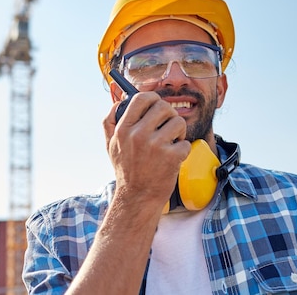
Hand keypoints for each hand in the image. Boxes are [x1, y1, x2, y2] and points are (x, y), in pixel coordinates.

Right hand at [103, 91, 190, 210]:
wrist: (138, 198)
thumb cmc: (126, 170)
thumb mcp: (111, 145)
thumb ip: (110, 122)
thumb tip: (118, 101)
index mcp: (123, 129)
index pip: (141, 98)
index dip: (152, 98)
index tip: (156, 104)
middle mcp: (138, 135)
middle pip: (163, 107)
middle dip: (169, 115)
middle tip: (167, 127)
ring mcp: (155, 146)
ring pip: (178, 122)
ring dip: (178, 132)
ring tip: (172, 142)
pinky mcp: (171, 157)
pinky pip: (185, 142)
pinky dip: (183, 149)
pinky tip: (174, 157)